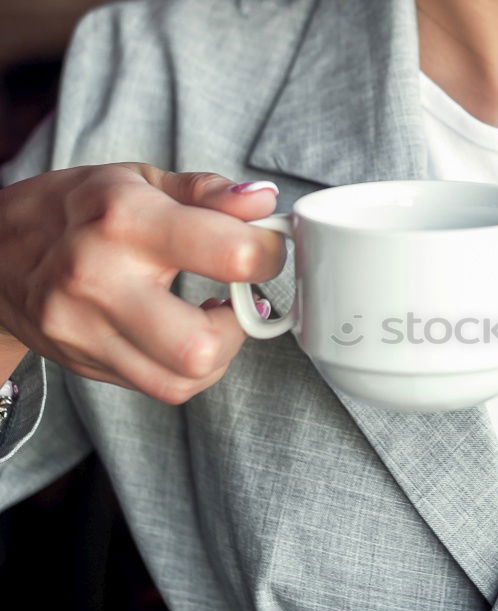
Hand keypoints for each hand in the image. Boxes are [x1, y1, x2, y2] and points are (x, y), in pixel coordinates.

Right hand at [0, 164, 283, 402]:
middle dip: (242, 324)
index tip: (265, 249)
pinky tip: (185, 335)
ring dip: (220, 352)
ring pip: (184, 378)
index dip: (268, 254)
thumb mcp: (137, 179)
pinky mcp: (85, 362)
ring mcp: (85, 330)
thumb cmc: (73, 208)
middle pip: (201, 345)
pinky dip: (191, 369)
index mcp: (124, 219)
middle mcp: (100, 279)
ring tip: (212, 317)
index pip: (231, 254)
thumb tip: (264, 204)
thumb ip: (208, 192)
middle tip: (238, 296)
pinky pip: (163, 387)